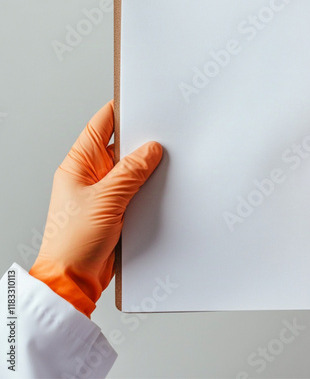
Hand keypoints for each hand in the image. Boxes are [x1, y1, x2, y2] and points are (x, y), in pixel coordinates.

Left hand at [29, 101, 161, 316]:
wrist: (74, 279)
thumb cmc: (73, 242)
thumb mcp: (106, 200)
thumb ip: (131, 172)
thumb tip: (150, 150)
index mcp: (78, 165)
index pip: (99, 126)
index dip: (118, 111)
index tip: (139, 101)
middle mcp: (90, 175)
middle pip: (118, 146)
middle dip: (139, 141)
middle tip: (161, 134)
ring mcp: (102, 191)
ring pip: (129, 169)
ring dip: (145, 166)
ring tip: (164, 161)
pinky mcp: (114, 207)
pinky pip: (134, 188)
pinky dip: (146, 185)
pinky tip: (159, 185)